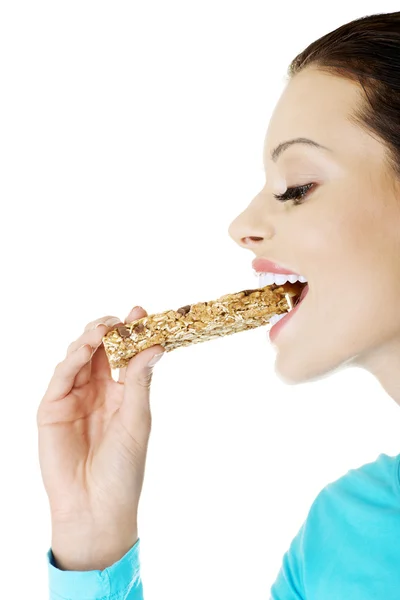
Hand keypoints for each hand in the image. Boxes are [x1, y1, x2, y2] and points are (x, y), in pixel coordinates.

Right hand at [37, 306, 164, 569]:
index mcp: (120, 392)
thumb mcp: (137, 420)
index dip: (133, 332)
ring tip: (106, 327)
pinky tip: (86, 346)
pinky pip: (61, 375)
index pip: (125, 354)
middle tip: (123, 317)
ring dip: (91, 337)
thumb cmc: (124, 468)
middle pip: (100, 349)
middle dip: (110, 329)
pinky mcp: (52, 407)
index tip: (143, 312)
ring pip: (79, 356)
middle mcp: (96, 390)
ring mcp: (73, 396)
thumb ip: (138, 382)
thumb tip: (155, 346)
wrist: (96, 506)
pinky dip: (72, 358)